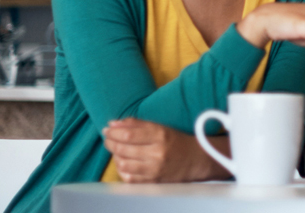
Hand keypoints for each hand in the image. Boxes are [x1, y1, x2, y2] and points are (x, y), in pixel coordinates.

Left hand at [102, 118, 228, 182]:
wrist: (196, 160)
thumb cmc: (177, 141)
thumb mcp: (160, 127)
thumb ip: (136, 124)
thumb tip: (113, 124)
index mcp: (160, 135)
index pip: (128, 134)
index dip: (113, 132)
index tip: (107, 129)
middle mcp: (157, 152)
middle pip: (123, 148)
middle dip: (110, 142)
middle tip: (108, 139)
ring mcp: (155, 169)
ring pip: (123, 163)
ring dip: (115, 156)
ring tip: (116, 150)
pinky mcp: (153, 181)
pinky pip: (129, 177)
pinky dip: (122, 169)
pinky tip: (123, 162)